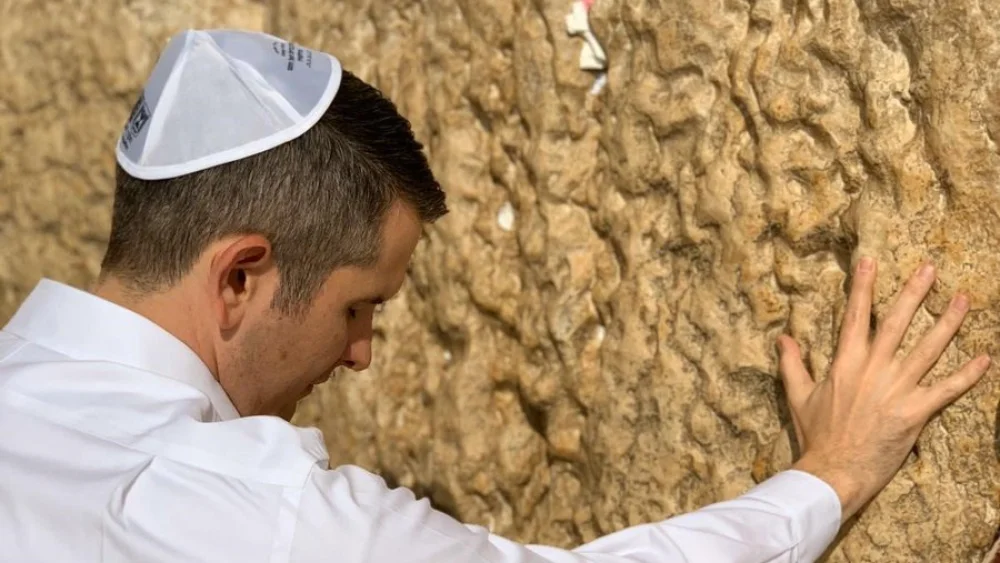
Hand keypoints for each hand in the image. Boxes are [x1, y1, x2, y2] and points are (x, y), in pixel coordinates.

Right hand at [779, 257, 990, 521]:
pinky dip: (967, 375)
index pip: (855, 316)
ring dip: (947, 323)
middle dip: (913, 293)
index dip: (863, 287)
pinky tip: (985, 359)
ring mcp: (896, 390)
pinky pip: (946, 389)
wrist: (833, 471)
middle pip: (896, 323)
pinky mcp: (915, 413)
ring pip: (928, 349)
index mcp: (845, 363)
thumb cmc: (816, 436)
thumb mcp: (799, 396)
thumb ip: (792, 365)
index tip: (870, 262)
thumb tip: (783, 339)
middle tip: (929, 268)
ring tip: (963, 299)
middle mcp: (873, 370)